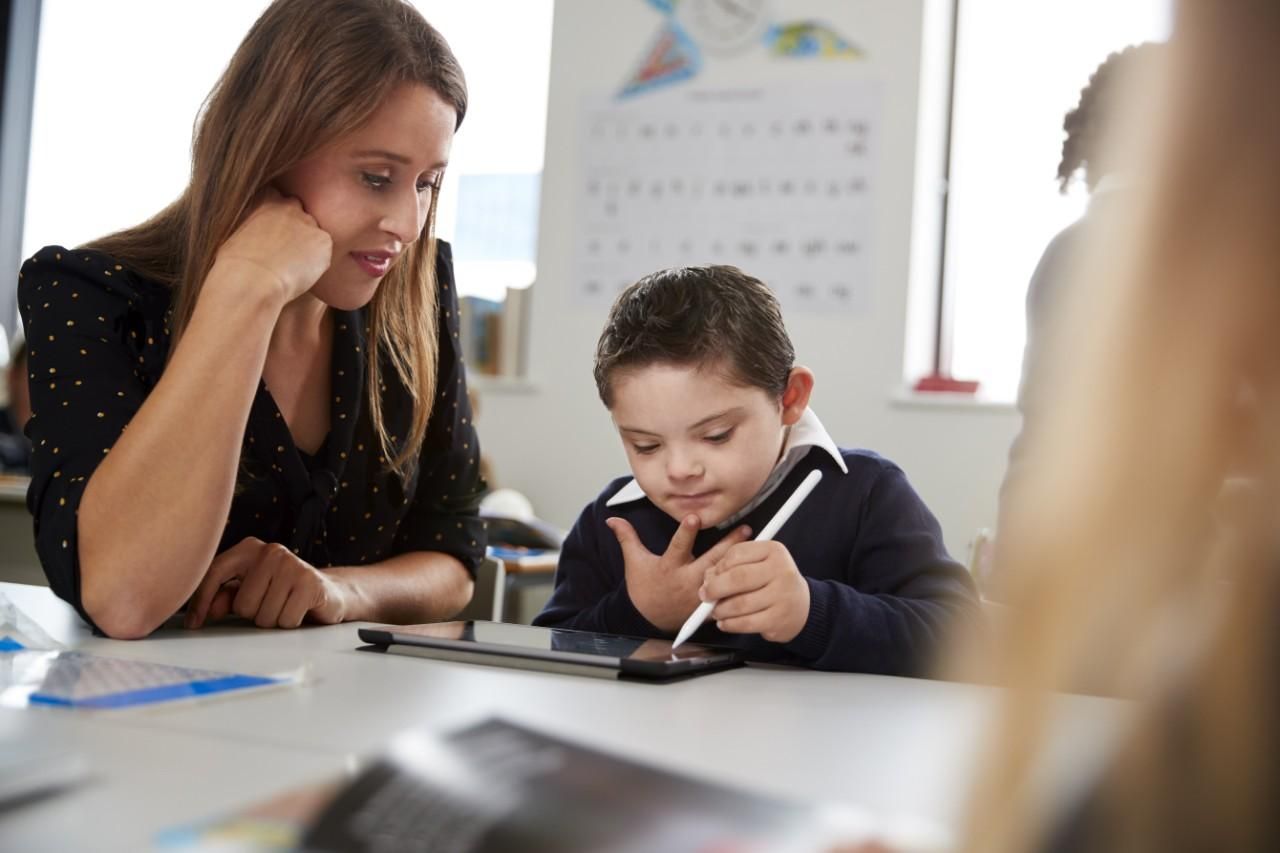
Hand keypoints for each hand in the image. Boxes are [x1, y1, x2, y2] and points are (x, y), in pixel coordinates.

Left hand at [184, 537, 349, 628]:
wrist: (328, 592)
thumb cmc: (282, 592)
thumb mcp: (250, 591)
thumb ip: (225, 597)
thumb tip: (207, 610)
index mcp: (250, 548)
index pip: (216, 572)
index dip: (201, 599)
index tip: (193, 623)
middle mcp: (270, 551)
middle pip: (242, 605)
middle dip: (254, 614)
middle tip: (270, 605)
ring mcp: (292, 565)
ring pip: (264, 616)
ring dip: (273, 620)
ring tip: (284, 607)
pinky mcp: (310, 583)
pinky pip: (286, 620)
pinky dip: (291, 623)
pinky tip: (299, 610)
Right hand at [212, 189, 332, 302]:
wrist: (251, 279)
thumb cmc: (234, 264)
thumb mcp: (234, 234)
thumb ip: (250, 227)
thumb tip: (253, 237)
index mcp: (264, 199)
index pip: (276, 196)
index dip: (276, 216)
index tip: (272, 232)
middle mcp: (289, 206)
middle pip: (299, 213)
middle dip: (295, 228)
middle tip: (285, 251)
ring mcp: (308, 222)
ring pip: (313, 233)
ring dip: (307, 246)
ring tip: (293, 267)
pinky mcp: (323, 240)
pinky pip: (324, 252)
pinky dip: (318, 262)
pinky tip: (302, 274)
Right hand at [605, 515, 750, 632]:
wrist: (650, 619)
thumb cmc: (645, 587)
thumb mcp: (634, 562)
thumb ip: (627, 538)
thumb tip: (611, 519)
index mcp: (670, 568)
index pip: (678, 547)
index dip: (686, 532)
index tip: (695, 517)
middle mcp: (688, 580)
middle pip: (711, 560)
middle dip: (728, 544)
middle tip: (745, 528)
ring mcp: (701, 594)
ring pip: (725, 575)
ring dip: (740, 560)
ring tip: (756, 544)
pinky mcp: (709, 605)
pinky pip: (729, 595)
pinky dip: (742, 585)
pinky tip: (756, 572)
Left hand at [701, 540, 810, 642]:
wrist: (802, 607)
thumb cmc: (773, 583)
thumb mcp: (758, 564)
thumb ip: (732, 566)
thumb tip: (708, 579)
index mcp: (774, 551)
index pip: (737, 553)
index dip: (718, 566)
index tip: (710, 576)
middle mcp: (781, 570)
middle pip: (737, 578)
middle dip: (714, 588)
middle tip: (705, 595)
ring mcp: (782, 595)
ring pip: (739, 604)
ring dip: (720, 609)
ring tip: (716, 610)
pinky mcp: (778, 619)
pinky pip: (745, 623)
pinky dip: (729, 624)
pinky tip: (726, 622)